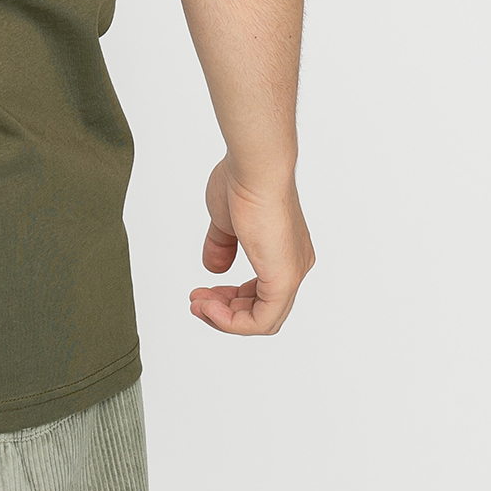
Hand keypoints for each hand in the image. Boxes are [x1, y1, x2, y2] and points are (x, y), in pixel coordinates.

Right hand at [189, 157, 314, 334]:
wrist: (254, 169)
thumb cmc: (243, 182)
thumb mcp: (226, 221)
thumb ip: (221, 246)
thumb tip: (213, 269)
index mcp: (283, 251)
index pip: (259, 291)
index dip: (229, 298)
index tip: (202, 290)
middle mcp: (294, 265)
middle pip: (260, 308)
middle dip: (224, 310)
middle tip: (197, 303)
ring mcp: (291, 274)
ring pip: (262, 319)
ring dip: (225, 318)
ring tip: (199, 306)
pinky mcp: (284, 280)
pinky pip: (262, 320)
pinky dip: (233, 321)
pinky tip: (210, 308)